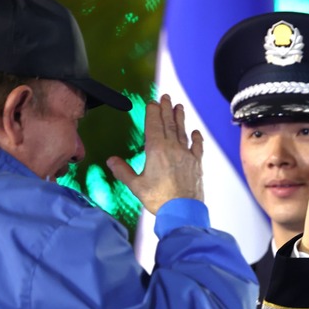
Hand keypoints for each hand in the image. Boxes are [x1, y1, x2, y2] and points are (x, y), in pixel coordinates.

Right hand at [107, 94, 203, 213]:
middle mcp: (172, 148)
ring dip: (180, 118)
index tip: (152, 102)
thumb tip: (110, 160)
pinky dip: (196, 137)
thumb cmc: (159, 199)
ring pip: (182, 131)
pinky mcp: (197, 163)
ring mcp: (186, 154)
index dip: (152, 112)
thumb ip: (123, 171)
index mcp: (156, 150)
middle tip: (166, 97)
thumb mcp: (136, 186)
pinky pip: (197, 146)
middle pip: (168, 124)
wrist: (183, 211)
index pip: (153, 125)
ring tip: (179, 106)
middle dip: (166, 109)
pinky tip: (195, 131)